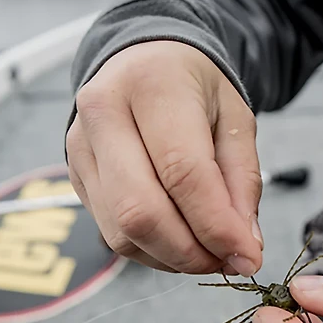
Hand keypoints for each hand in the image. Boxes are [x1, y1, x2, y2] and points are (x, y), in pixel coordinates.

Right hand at [66, 41, 263, 274]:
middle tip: (227, 260)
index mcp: (151, 84)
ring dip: (172, 257)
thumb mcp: (236, 119)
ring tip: (207, 250)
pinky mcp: (75, 176)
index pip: (182, 172)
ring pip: (122, 231)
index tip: (247, 257)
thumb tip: (243, 247)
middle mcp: (102, 113)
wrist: (144, 62)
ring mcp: (80, 148)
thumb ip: (242, 182)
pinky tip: (179, 240)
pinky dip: (152, 250)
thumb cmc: (193, 88)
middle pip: (140, 210)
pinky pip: (113, 233)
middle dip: (190, 251)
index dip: (216, 225)